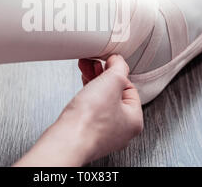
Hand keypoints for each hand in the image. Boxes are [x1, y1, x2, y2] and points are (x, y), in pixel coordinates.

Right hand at [13, 55, 142, 165]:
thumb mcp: (112, 81)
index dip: (117, 72)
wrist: (67, 139)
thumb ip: (119, 67)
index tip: (107, 62)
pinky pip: (89, 110)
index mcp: (134, 120)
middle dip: (102, 75)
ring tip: (84, 69)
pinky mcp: (86, 133)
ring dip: (93, 82)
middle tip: (93, 64)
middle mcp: (121, 130)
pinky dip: (85, 96)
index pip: (130, 88)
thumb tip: (118, 61)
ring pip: (101, 101)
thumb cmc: (89, 120)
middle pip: (114, 94)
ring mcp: (103, 133)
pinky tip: (80, 86)